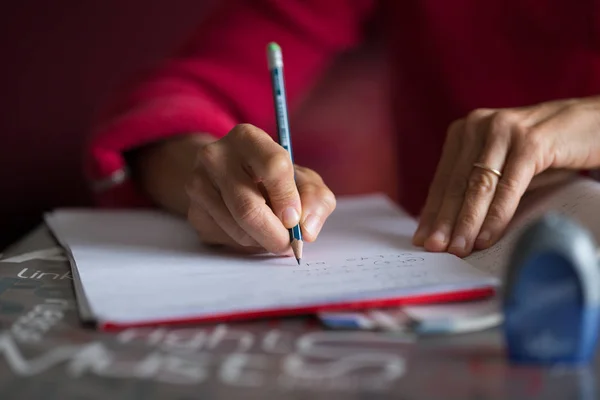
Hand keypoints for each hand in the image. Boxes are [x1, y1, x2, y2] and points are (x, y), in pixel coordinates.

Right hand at [185, 123, 335, 253]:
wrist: (231, 175)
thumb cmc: (274, 177)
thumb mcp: (302, 179)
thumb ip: (315, 199)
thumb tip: (306, 230)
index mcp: (248, 138)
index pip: (273, 166)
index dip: (287, 198)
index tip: (294, 219)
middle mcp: (216, 156)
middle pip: (248, 207)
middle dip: (274, 234)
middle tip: (288, 244)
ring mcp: (198, 184)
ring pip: (237, 228)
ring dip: (261, 240)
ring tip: (271, 230)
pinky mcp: (194, 211)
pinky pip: (226, 238)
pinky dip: (246, 242)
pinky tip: (250, 228)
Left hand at [412, 96, 599, 256]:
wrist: (593, 126)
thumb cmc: (545, 152)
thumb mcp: (504, 167)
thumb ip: (478, 188)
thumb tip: (448, 224)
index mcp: (467, 130)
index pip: (444, 179)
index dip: (432, 211)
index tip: (422, 238)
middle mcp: (480, 125)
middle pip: (456, 183)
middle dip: (444, 221)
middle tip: (434, 250)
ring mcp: (503, 130)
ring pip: (478, 186)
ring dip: (466, 222)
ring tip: (457, 249)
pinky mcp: (530, 141)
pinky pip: (508, 186)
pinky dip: (496, 215)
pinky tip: (486, 237)